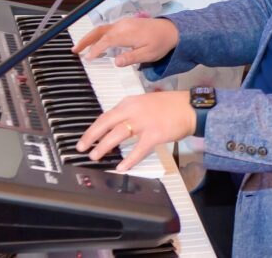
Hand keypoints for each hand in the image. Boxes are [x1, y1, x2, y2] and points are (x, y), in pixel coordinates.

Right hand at [71, 17, 178, 66]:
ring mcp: (123, 23)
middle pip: (99, 31)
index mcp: (126, 33)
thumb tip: (115, 62)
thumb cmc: (160, 44)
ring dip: (90, 37)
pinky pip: (108, 28)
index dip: (95, 49)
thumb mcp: (148, 54)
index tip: (88, 58)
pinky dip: (98, 35)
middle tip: (74, 50)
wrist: (171, 30)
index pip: (106, 41)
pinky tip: (96, 43)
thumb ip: (131, 58)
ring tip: (80, 47)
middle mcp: (122, 25)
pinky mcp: (125, 23)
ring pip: (102, 29)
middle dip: (85, 40)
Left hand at [76, 91, 194, 171]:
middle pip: (106, 123)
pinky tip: (122, 167)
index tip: (86, 138)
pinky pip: (138, 149)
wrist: (189, 107)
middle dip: (91, 136)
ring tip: (96, 156)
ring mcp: (143, 122)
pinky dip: (128, 159)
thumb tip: (117, 127)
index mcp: (129, 103)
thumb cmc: (170, 106)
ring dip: (104, 147)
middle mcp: (133, 110)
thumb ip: (130, 113)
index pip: (106, 115)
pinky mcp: (154, 134)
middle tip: (82, 147)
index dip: (94, 128)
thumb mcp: (144, 103)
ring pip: (117, 135)